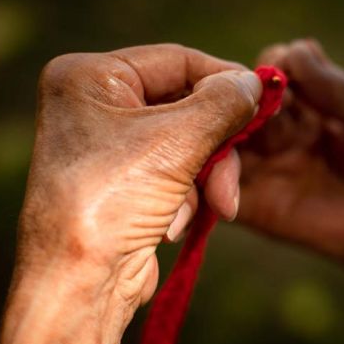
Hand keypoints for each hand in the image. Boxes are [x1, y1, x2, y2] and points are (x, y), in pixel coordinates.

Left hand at [0, 44, 261, 343]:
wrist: (80, 283)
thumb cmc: (114, 200)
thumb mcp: (177, 140)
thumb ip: (223, 103)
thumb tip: (253, 82)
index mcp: (90, 77)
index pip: (176, 60)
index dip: (223, 79)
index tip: (263, 101)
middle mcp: (95, 104)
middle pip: (185, 105)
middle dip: (216, 147)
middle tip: (234, 175)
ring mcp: (109, 144)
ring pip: (188, 142)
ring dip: (203, 178)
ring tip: (209, 208)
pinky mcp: (124, 180)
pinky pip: (175, 171)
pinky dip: (185, 196)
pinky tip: (170, 224)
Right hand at [238, 39, 343, 276]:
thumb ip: (335, 88)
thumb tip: (296, 48)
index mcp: (308, 108)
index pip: (274, 74)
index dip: (273, 65)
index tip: (280, 64)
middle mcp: (280, 134)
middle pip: (244, 104)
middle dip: (246, 95)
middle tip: (257, 94)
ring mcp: (266, 168)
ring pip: (225, 140)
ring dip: (226, 127)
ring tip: (244, 121)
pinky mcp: (256, 206)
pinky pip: (220, 187)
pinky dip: (212, 171)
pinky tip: (219, 154)